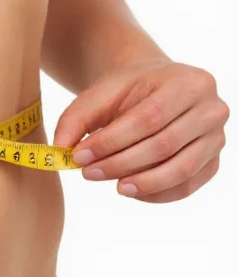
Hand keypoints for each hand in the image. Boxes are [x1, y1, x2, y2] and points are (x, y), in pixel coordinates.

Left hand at [53, 60, 228, 202]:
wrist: (155, 88)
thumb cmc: (127, 92)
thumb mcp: (98, 95)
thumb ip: (74, 119)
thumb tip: (58, 151)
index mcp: (187, 82)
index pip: (148, 118)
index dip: (111, 142)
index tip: (79, 157)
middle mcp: (211, 109)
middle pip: (164, 145)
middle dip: (121, 163)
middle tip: (88, 173)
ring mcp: (217, 137)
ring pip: (180, 169)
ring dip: (142, 183)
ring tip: (113, 186)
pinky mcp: (212, 162)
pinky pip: (188, 186)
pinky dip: (157, 194)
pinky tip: (131, 190)